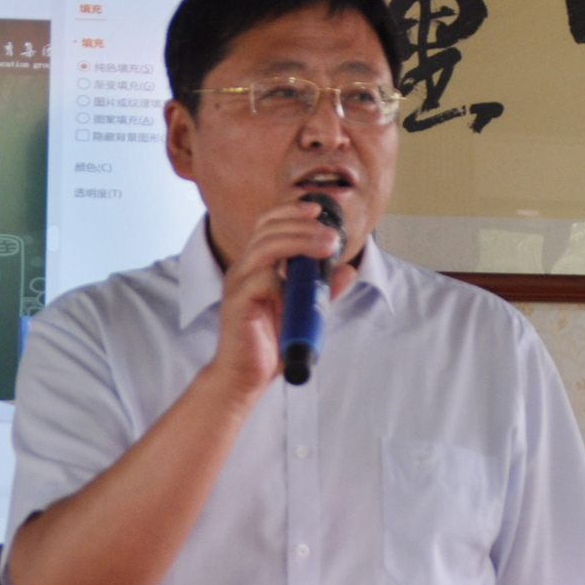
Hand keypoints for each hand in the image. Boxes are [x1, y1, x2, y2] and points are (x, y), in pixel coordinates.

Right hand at [209, 201, 349, 394]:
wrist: (245, 376)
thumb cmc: (269, 344)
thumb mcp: (305, 311)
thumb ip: (323, 290)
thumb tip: (347, 270)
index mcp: (256, 266)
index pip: (269, 225)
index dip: (291, 211)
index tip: (317, 208)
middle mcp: (244, 269)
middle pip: (267, 228)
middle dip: (302, 224)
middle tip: (332, 234)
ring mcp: (238, 283)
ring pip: (265, 247)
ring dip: (299, 241)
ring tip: (326, 246)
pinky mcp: (237, 302)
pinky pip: (261, 279)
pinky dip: (284, 278)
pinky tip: (300, 289)